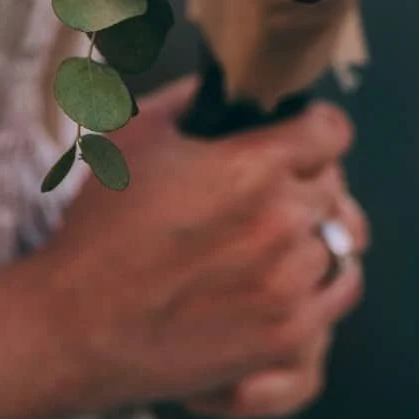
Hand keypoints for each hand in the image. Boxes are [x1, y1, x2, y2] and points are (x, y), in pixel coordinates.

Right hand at [33, 78, 367, 412]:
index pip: (332, 130)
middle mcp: (281, 221)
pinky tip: (297, 269)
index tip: (301, 132)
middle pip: (334, 181)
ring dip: (315, 227)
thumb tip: (233, 84)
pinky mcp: (287, 333)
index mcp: (253, 167)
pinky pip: (343, 288)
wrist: (75, 327)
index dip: (315, 126)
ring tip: (280, 231)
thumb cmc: (100, 228)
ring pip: (341, 235)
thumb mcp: (138, 136)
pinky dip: (327, 275)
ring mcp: (289, 282)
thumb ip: (195, 98)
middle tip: (272, 185)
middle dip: (307, 176)